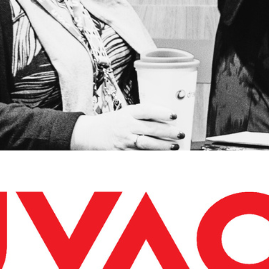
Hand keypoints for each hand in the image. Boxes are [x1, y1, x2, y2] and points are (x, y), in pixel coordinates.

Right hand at [70, 104, 184, 149]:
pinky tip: (160, 157)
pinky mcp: (121, 153)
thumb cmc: (111, 123)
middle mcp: (126, 125)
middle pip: (150, 128)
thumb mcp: (125, 114)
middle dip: (168, 132)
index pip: (146, 110)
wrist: (88, 134)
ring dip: (162, 146)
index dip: (161, 112)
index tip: (174, 115)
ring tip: (174, 146)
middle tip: (180, 133)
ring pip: (146, 144)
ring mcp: (123, 140)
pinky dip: (150, 157)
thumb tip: (165, 120)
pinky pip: (138, 156)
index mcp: (127, 113)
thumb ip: (142, 116)